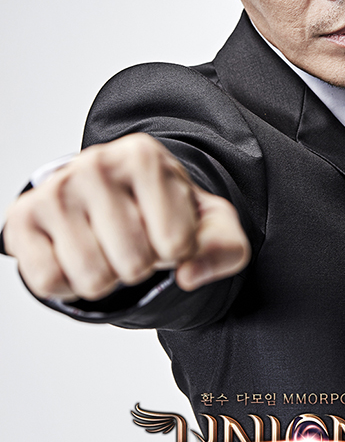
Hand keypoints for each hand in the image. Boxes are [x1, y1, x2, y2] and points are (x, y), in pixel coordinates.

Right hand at [3, 134, 249, 300]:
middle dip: (142, 267)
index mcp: (144, 156)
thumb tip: (188, 275)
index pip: (176, 244)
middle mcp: (95, 164)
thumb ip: (225, 248)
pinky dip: (69, 285)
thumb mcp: (212, 223)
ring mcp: (54, 191)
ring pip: (92, 278)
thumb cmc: (164, 210)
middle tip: (135, 241)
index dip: (177, 252)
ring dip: (108, 278)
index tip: (167, 230)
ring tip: (108, 247)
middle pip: (134, 264)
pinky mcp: (22, 220)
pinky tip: (77, 256)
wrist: (115, 198)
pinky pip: (49, 282)